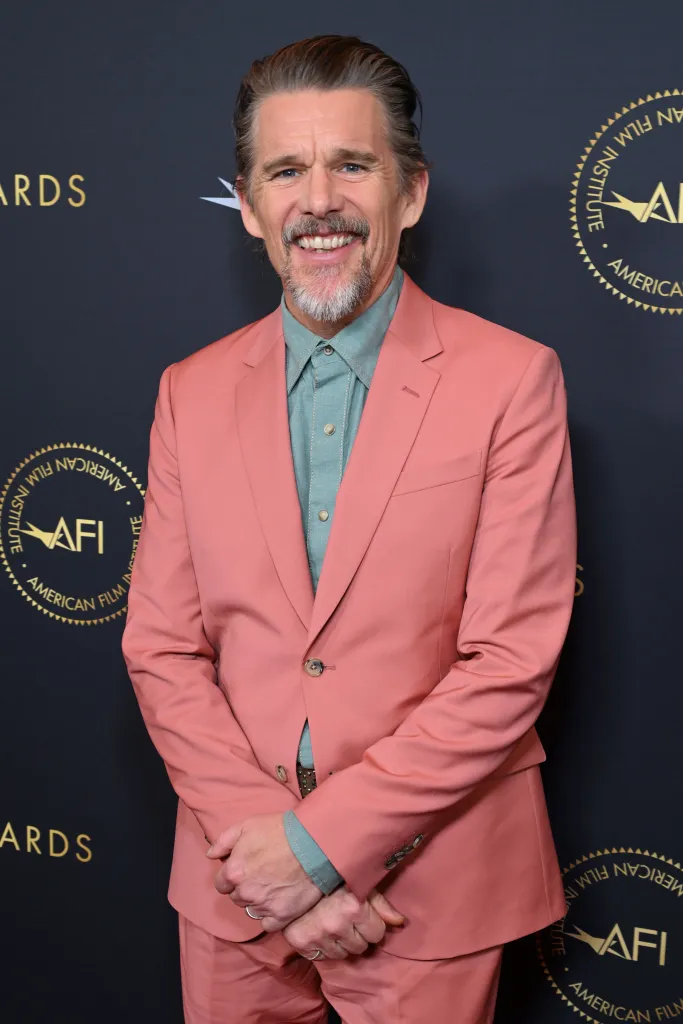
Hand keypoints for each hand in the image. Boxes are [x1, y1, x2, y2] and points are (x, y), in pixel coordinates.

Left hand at [206, 813, 321, 929]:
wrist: (314, 842)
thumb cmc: (279, 830)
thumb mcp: (247, 826)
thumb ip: (223, 841)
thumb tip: (210, 855)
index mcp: (234, 872)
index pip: (221, 884)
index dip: (232, 876)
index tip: (245, 869)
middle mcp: (245, 893)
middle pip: (237, 897)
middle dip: (245, 888)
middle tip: (262, 875)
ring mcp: (263, 906)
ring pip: (252, 910)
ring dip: (258, 901)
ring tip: (274, 886)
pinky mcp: (282, 916)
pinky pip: (268, 924)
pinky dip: (272, 915)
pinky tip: (280, 901)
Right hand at [282, 886, 404, 960]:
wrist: (294, 877)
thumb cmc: (333, 879)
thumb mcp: (360, 884)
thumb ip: (381, 904)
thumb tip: (400, 922)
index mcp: (354, 907)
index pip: (378, 933)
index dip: (373, 924)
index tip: (364, 915)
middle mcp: (336, 924)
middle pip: (362, 946)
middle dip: (359, 934)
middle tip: (349, 919)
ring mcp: (319, 936)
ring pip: (344, 954)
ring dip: (343, 942)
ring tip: (336, 924)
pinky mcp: (303, 944)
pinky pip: (325, 957)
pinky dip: (327, 947)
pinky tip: (324, 931)